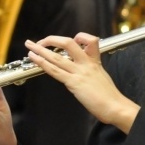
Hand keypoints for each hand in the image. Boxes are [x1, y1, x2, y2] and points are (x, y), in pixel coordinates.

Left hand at [25, 33, 139, 132]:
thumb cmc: (110, 97)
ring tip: (29, 46)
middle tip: (40, 41)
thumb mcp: (102, 77)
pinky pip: (55, 70)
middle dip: (51, 40)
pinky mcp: (74, 83)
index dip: (78, 37)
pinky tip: (35, 60)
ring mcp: (80, 72)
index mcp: (95, 61)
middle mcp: (86, 64)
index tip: (69, 41)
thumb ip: (92, 71)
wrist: (115, 107)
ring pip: (57, 56)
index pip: (89, 40)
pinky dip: (42, 63)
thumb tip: (82, 73)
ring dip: (41, 50)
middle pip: (68, 43)